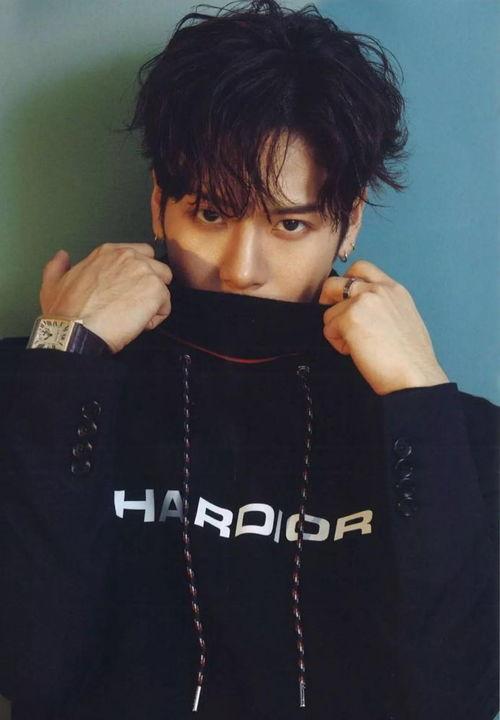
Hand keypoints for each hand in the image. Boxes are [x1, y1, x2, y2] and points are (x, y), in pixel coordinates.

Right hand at [39, 243, 172, 353]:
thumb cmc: (66, 312)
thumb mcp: (53, 283)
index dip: (137, 273)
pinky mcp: (155, 291)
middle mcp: (129, 256)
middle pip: (157, 267)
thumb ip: (57, 266)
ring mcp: (144, 271)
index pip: (139, 253)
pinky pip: (165, 306)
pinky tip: (137, 325)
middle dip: (150, 286)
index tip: (128, 289)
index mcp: (108, 252)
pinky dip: (155, 319)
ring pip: (163, 286)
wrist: (76, 330)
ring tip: (134, 317)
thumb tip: (61, 256)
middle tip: (134, 305)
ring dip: (153, 302)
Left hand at [319, 259, 449, 394]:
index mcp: (394, 289)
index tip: (345, 301)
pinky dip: (337, 344)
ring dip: (337, 330)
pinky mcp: (350, 318)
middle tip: (338, 322)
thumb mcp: (403, 319)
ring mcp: (363, 301)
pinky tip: (356, 353)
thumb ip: (382, 306)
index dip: (346, 283)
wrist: (415, 376)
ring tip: (358, 346)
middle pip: (335, 283)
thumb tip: (359, 312)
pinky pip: (328, 329)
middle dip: (329, 302)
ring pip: (329, 311)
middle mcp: (379, 289)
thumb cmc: (410, 358)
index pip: (361, 268)